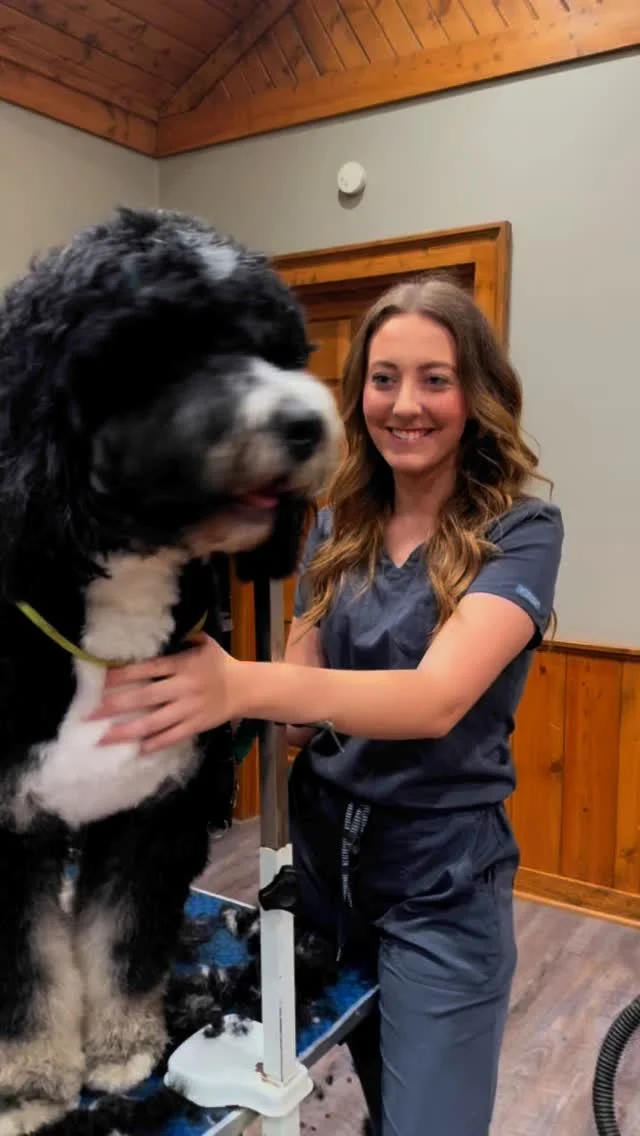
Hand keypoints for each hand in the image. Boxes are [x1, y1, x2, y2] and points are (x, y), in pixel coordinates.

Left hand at [87, 633, 242, 754]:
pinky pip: (173, 736)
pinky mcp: (196, 726)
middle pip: (145, 697)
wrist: (246, 688)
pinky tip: (136, 750)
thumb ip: (183, 637)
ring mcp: (190, 709)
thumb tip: (157, 631)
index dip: (124, 675)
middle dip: (116, 706)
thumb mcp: (204, 643)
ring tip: (103, 738)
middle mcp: (184, 687)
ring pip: (154, 722)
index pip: (149, 669)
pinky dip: (155, 744)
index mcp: (183, 665)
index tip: (102, 681)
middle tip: (91, 714)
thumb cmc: (220, 663)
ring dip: (127, 731)